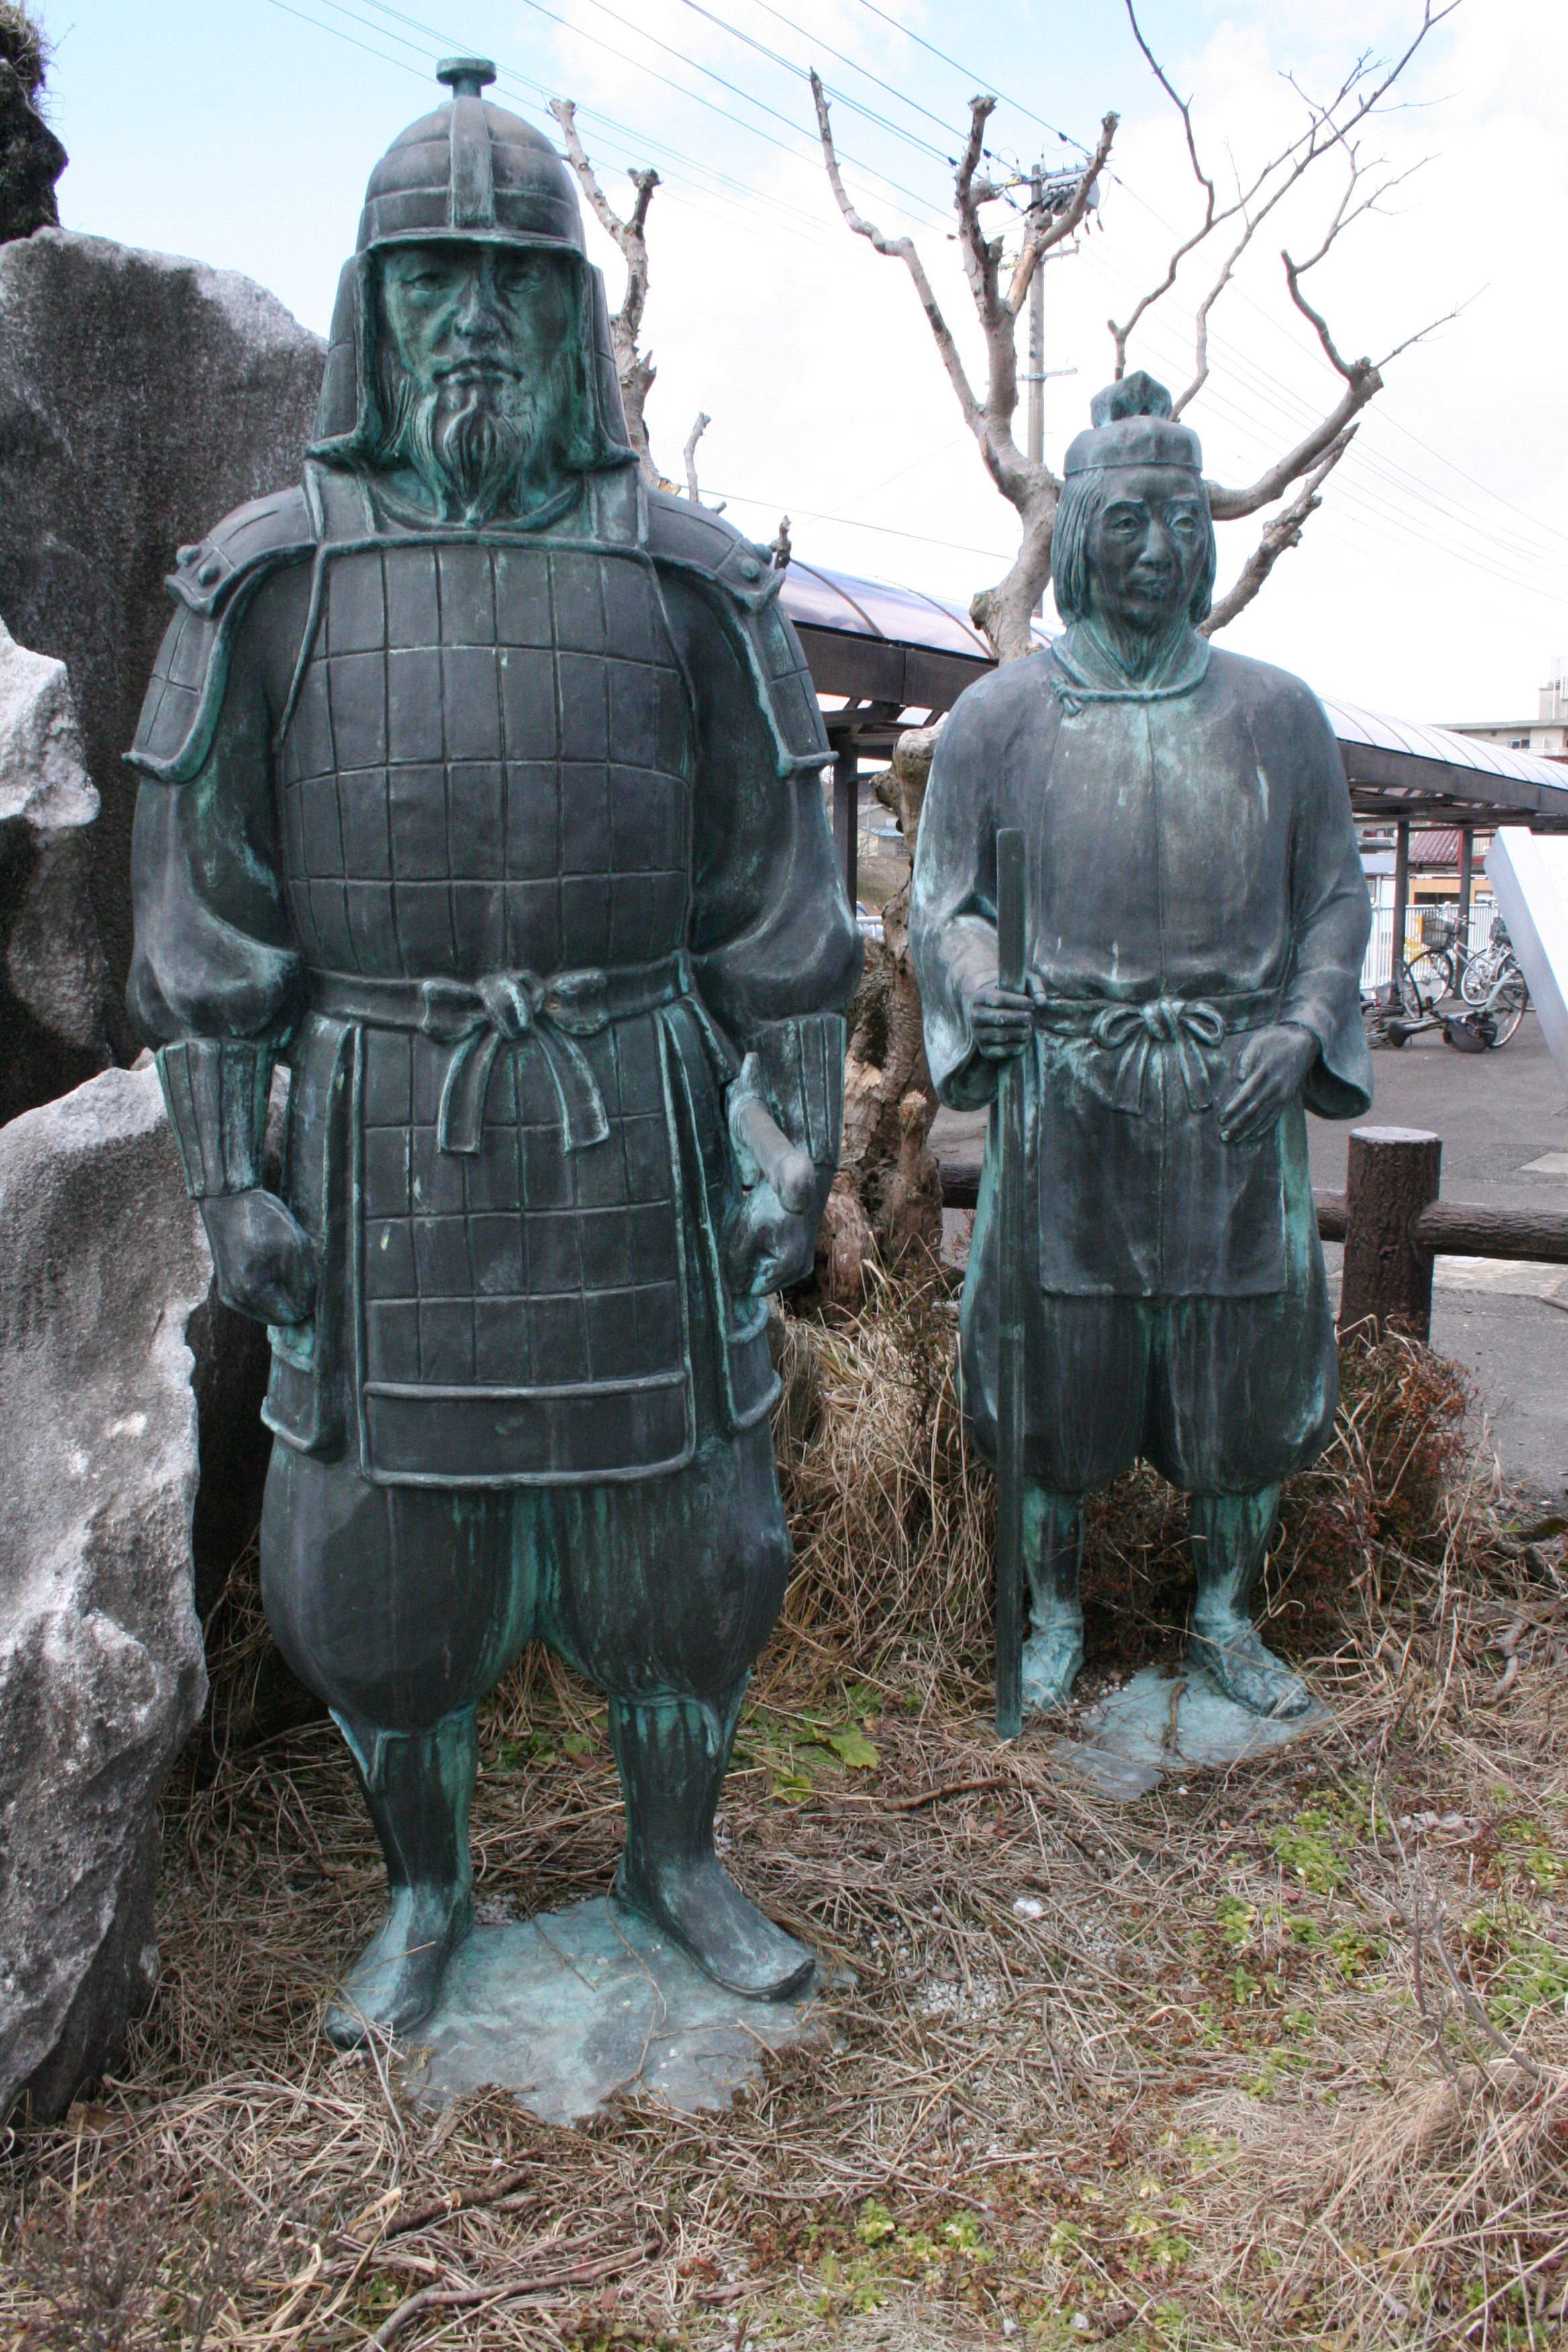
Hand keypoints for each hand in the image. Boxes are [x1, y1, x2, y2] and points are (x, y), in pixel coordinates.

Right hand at [200, 1189, 316, 1325]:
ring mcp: (228, 1295)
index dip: (304, 1302)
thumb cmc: (264, 1220)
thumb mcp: (295, 1247)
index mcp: (252, 1290)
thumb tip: (307, 1309)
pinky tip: (267, 1268)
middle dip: (290, 1299)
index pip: (290, 1317)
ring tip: (278, 1266)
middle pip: (277, 1318)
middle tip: (292, 1269)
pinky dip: (266, 1291)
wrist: (229, 1202)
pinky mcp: (225, 1289)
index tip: (306, 1279)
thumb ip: (304, 1283)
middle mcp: (235, 1298)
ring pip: (266, 1311)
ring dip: (278, 1294)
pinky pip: (255, 1302)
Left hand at [721, 1179, 817, 1298]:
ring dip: (759, 1262)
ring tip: (759, 1237)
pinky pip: (778, 1270)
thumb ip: (737, 1261)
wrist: (796, 1187)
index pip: (754, 1289)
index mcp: (787, 1266)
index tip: (739, 1248)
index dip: (742, 1272)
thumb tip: (734, 1288)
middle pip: (763, 1285)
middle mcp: (799, 1271)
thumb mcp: (746, 1229)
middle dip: (751, 1267)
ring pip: (770, 1278)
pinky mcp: (804, 1261)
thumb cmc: (770, 1204)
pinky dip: (769, 1258)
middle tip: (749, 1240)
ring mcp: (804, 1267)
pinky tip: (768, 1238)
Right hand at [970, 980, 1033, 1062]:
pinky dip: (1016, 1047)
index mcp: (979, 996)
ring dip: (1020, 1033)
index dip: (1018, 1003)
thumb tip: (1041, 1003)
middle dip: (1019, 1019)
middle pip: (999, 1019)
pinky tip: (1024, 1040)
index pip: (998, 1000)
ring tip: (1029, 1028)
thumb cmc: (1012, 994)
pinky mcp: (984, 1050)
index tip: (1031, 1004)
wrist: (996, 1011)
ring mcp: (977, 1034)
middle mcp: (974, 1016)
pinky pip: (1001, 1051)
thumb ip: (1034, 987)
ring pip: (1001, 1036)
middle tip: (1030, 1017)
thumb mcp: (1022, 983)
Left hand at [1218, 1023, 1317, 1144]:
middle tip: (1224, 1136)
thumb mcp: (1259, 1040)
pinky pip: (1275, 1116)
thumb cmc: (1276, 1039)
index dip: (1234, 1108)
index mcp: (1266, 1071)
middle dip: (1238, 1124)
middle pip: (1254, 1109)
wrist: (1304, 1042)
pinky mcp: (1288, 1097)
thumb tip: (1240, 1077)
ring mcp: (1283, 1093)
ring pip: (1264, 1116)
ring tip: (1235, 1140)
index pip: (1247, 1094)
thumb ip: (1247, 1057)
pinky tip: (1253, 1135)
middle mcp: (1276, 1086)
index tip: (1221, 1118)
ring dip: (1249, 1129)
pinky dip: (1264, 1127)